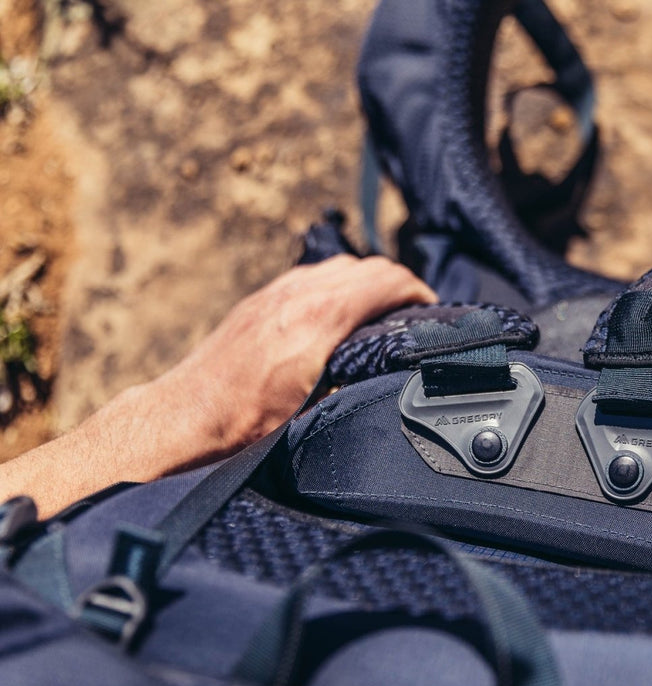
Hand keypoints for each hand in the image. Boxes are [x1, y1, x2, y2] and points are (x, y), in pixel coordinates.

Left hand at [148, 254, 436, 456]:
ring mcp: (277, 292)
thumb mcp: (316, 407)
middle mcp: (299, 294)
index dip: (417, 291)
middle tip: (415, 309)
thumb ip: (355, 373)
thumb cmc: (246, 419)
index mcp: (319, 318)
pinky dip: (339, 284)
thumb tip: (386, 367)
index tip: (430, 309)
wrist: (187, 415)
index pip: (386, 280)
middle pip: (368, 266)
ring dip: (368, 280)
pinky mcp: (262, 299)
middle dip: (399, 283)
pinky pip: (313, 275)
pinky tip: (341, 311)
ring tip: (383, 308)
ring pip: (341, 266)